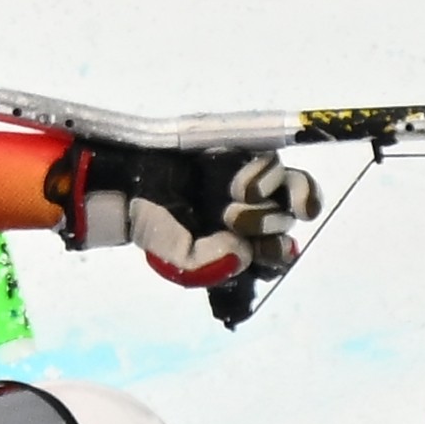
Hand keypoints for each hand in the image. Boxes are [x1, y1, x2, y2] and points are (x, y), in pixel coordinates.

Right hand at [68, 146, 319, 289]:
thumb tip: (243, 253)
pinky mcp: (246, 154)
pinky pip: (275, 164)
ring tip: (238, 197)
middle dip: (269, 224)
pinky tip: (239, 184)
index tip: (270, 251)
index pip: (279, 254)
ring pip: (293, 190)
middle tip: (233, 220)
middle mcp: (253, 215)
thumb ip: (209, 268)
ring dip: (271, 198)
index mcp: (242, 244)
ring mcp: (254, 183)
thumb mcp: (180, 261)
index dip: (281, 253)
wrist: (131, 183)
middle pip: (289, 221)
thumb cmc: (156, 223)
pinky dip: (266, 175)